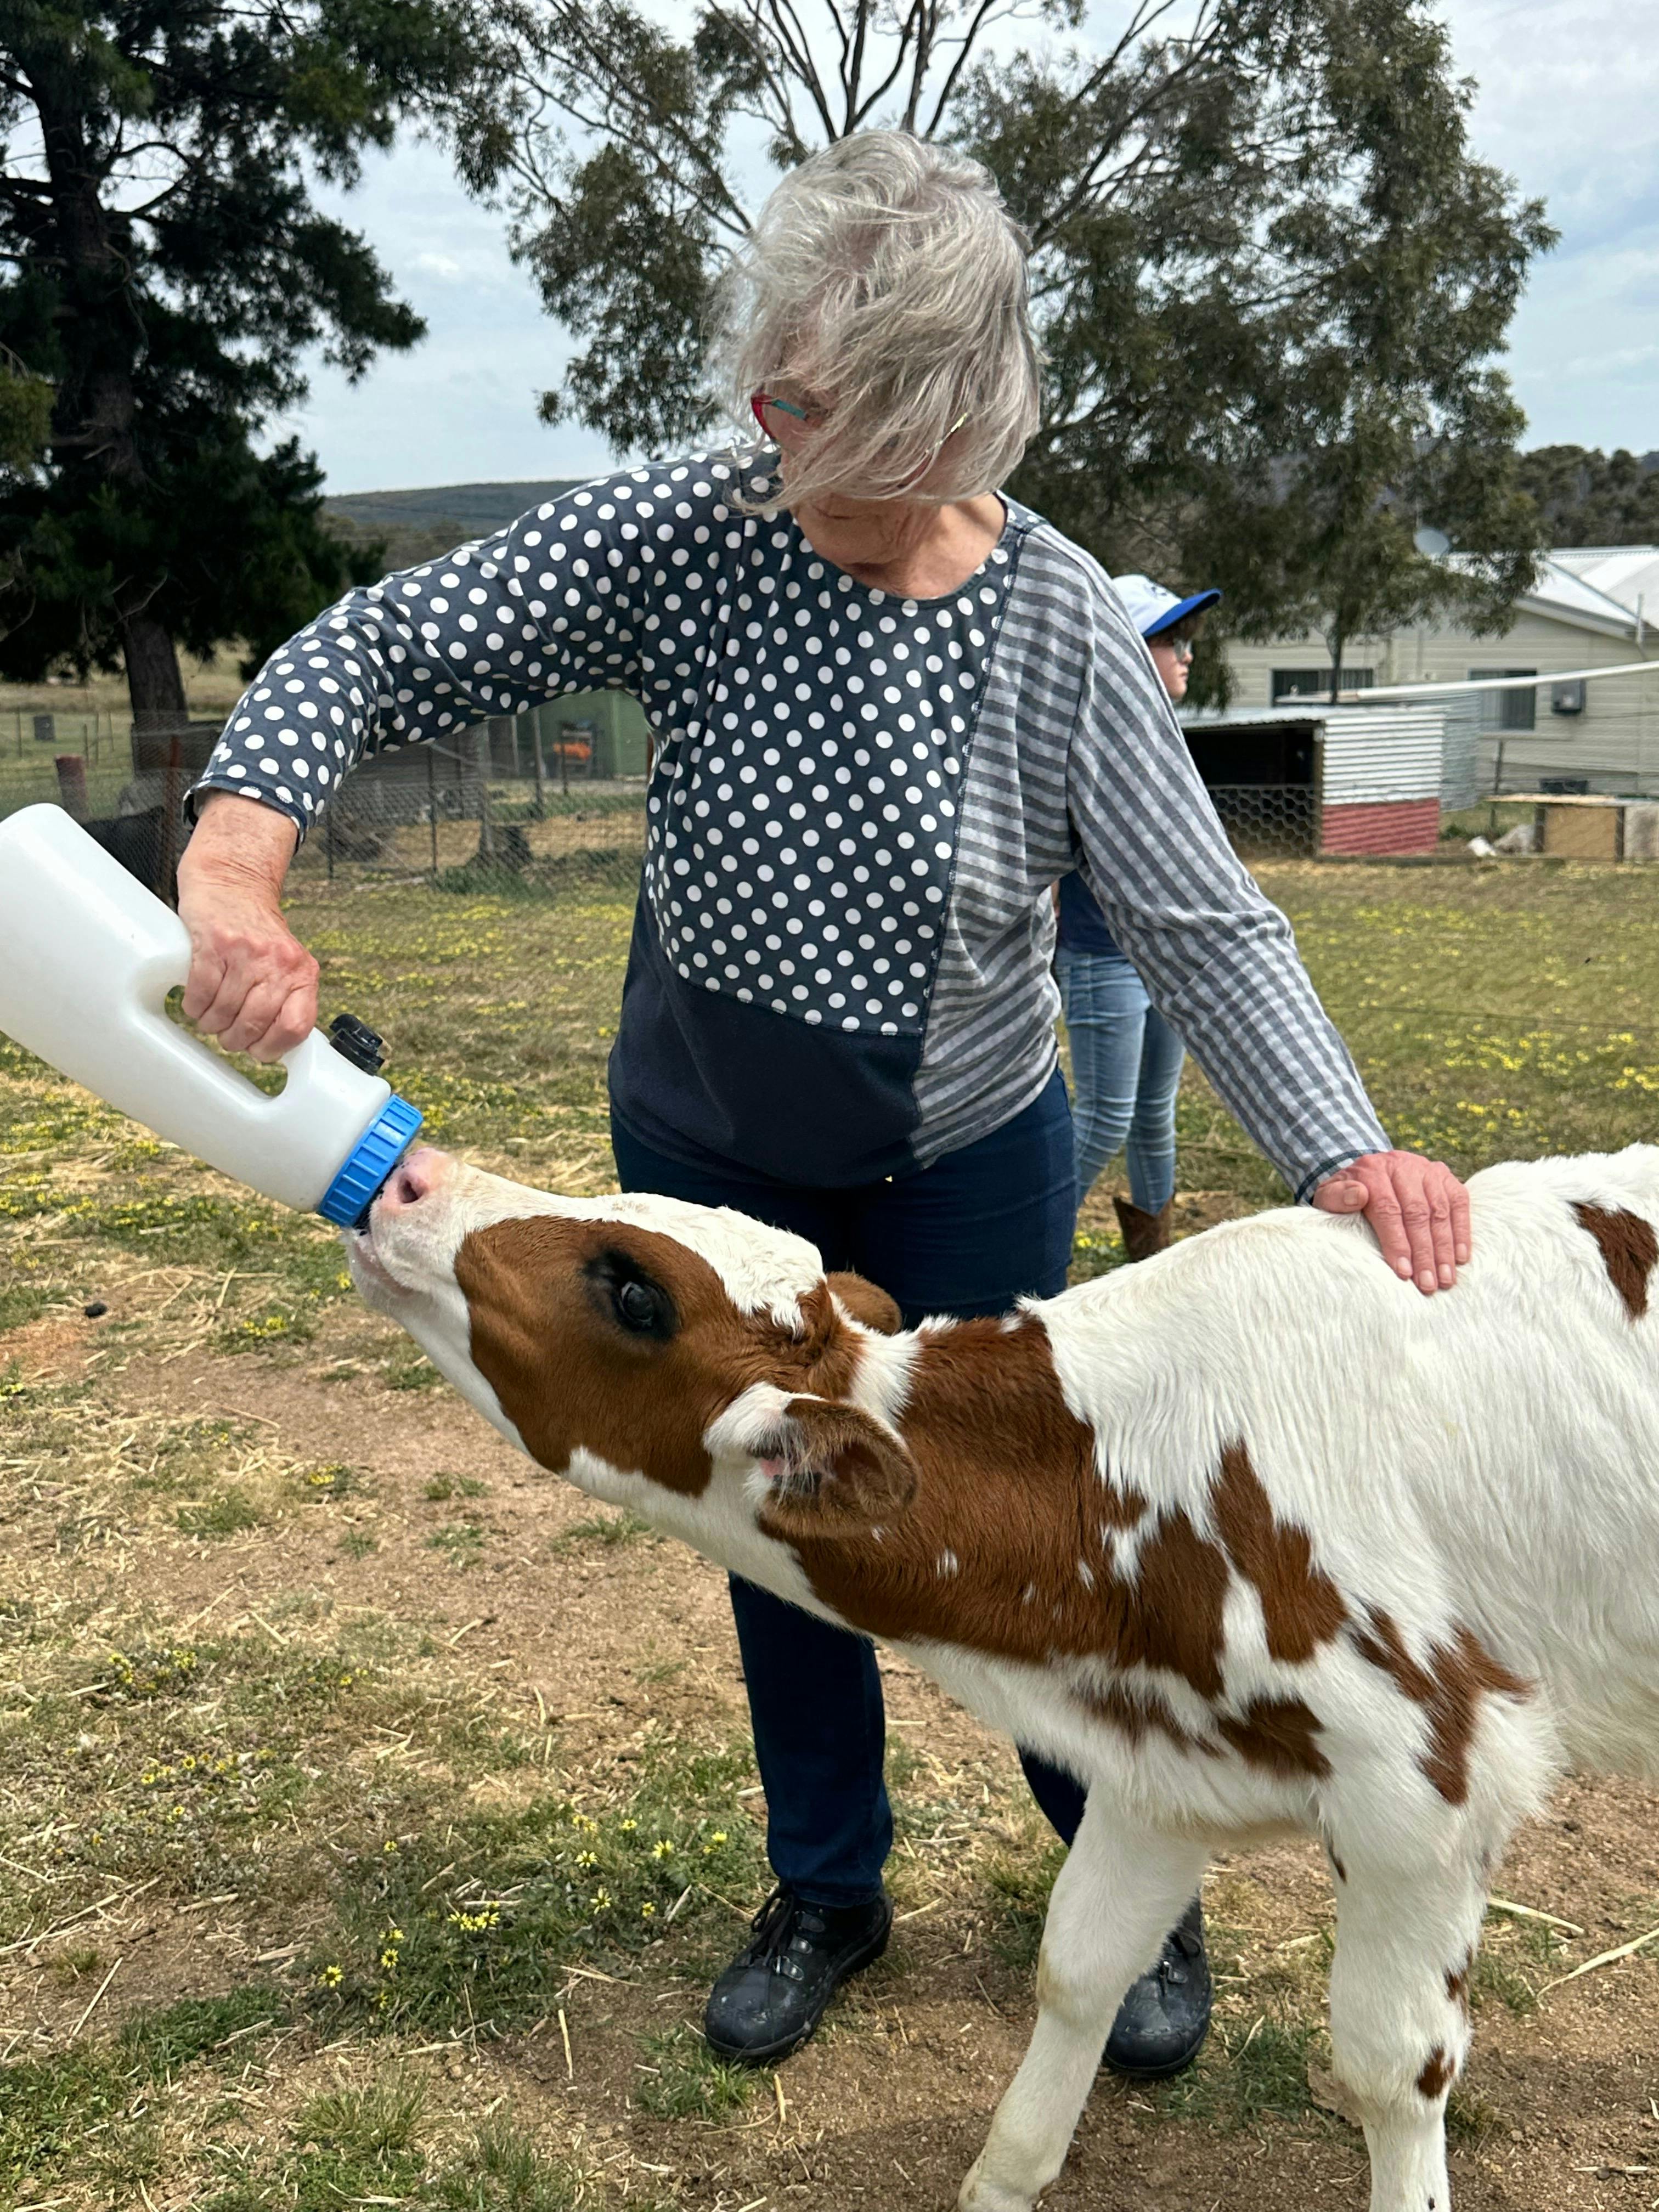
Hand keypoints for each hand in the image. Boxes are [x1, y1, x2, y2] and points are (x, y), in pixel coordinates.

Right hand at [175, 795, 315, 1061]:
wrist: (233, 883)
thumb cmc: (258, 931)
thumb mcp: (287, 963)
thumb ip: (288, 997)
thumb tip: (279, 1045)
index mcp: (303, 972)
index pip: (296, 1026)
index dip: (273, 1048)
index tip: (258, 1050)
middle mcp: (279, 962)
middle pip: (254, 1024)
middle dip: (235, 1040)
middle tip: (227, 1036)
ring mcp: (246, 952)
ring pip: (224, 1012)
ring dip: (211, 1024)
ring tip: (209, 1019)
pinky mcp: (214, 943)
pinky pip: (201, 992)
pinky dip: (194, 1006)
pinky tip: (195, 1003)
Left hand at [1312, 1150, 1470, 1294]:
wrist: (1368, 1171)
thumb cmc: (1346, 1194)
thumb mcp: (1330, 1195)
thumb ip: (1336, 1197)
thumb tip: (1357, 1196)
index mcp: (1372, 1170)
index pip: (1388, 1210)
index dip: (1397, 1242)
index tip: (1404, 1272)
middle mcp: (1403, 1165)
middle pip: (1418, 1213)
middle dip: (1424, 1253)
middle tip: (1428, 1284)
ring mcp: (1427, 1169)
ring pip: (1441, 1211)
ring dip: (1445, 1248)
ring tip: (1445, 1279)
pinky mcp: (1446, 1176)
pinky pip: (1460, 1203)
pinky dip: (1462, 1231)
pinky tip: (1461, 1257)